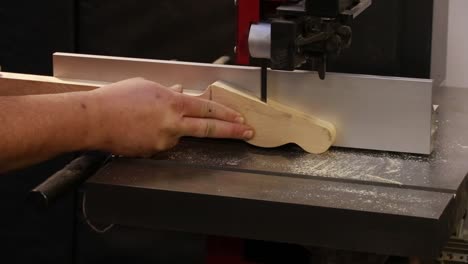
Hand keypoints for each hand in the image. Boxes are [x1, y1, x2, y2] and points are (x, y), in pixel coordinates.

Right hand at [87, 78, 253, 156]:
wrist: (93, 120)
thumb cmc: (116, 99)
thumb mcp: (146, 87)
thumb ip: (168, 92)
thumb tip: (181, 92)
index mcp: (172, 103)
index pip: (207, 110)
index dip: (227, 115)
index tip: (240, 119)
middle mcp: (172, 123)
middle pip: (208, 129)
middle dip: (232, 131)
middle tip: (247, 133)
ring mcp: (164, 140)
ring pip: (177, 136)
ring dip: (170, 129)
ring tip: (145, 119)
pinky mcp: (153, 152)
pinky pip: (161, 143)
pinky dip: (155, 135)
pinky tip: (139, 128)